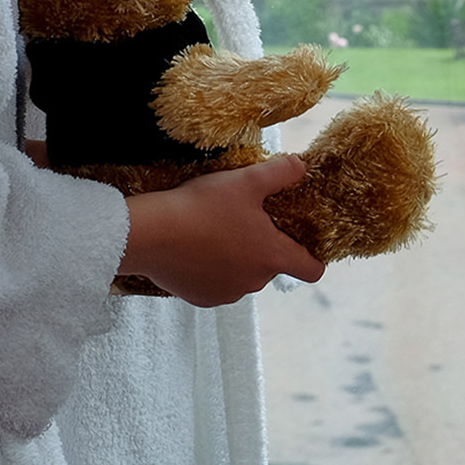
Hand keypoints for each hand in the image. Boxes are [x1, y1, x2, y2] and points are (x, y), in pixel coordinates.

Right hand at [118, 156, 324, 305]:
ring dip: (238, 257)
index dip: (314, 258)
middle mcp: (254, 282)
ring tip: (217, 230)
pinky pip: (218, 284)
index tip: (304, 243)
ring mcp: (227, 294)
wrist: (150, 234)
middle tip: (246, 218)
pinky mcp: (202, 298)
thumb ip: (281, 172)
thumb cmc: (202, 206)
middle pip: (272, 266)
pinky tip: (199, 247)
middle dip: (264, 245)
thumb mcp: (247, 180)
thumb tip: (303, 165)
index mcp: (271, 256)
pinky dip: (214, 269)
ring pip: (244, 275)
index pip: (311, 270)